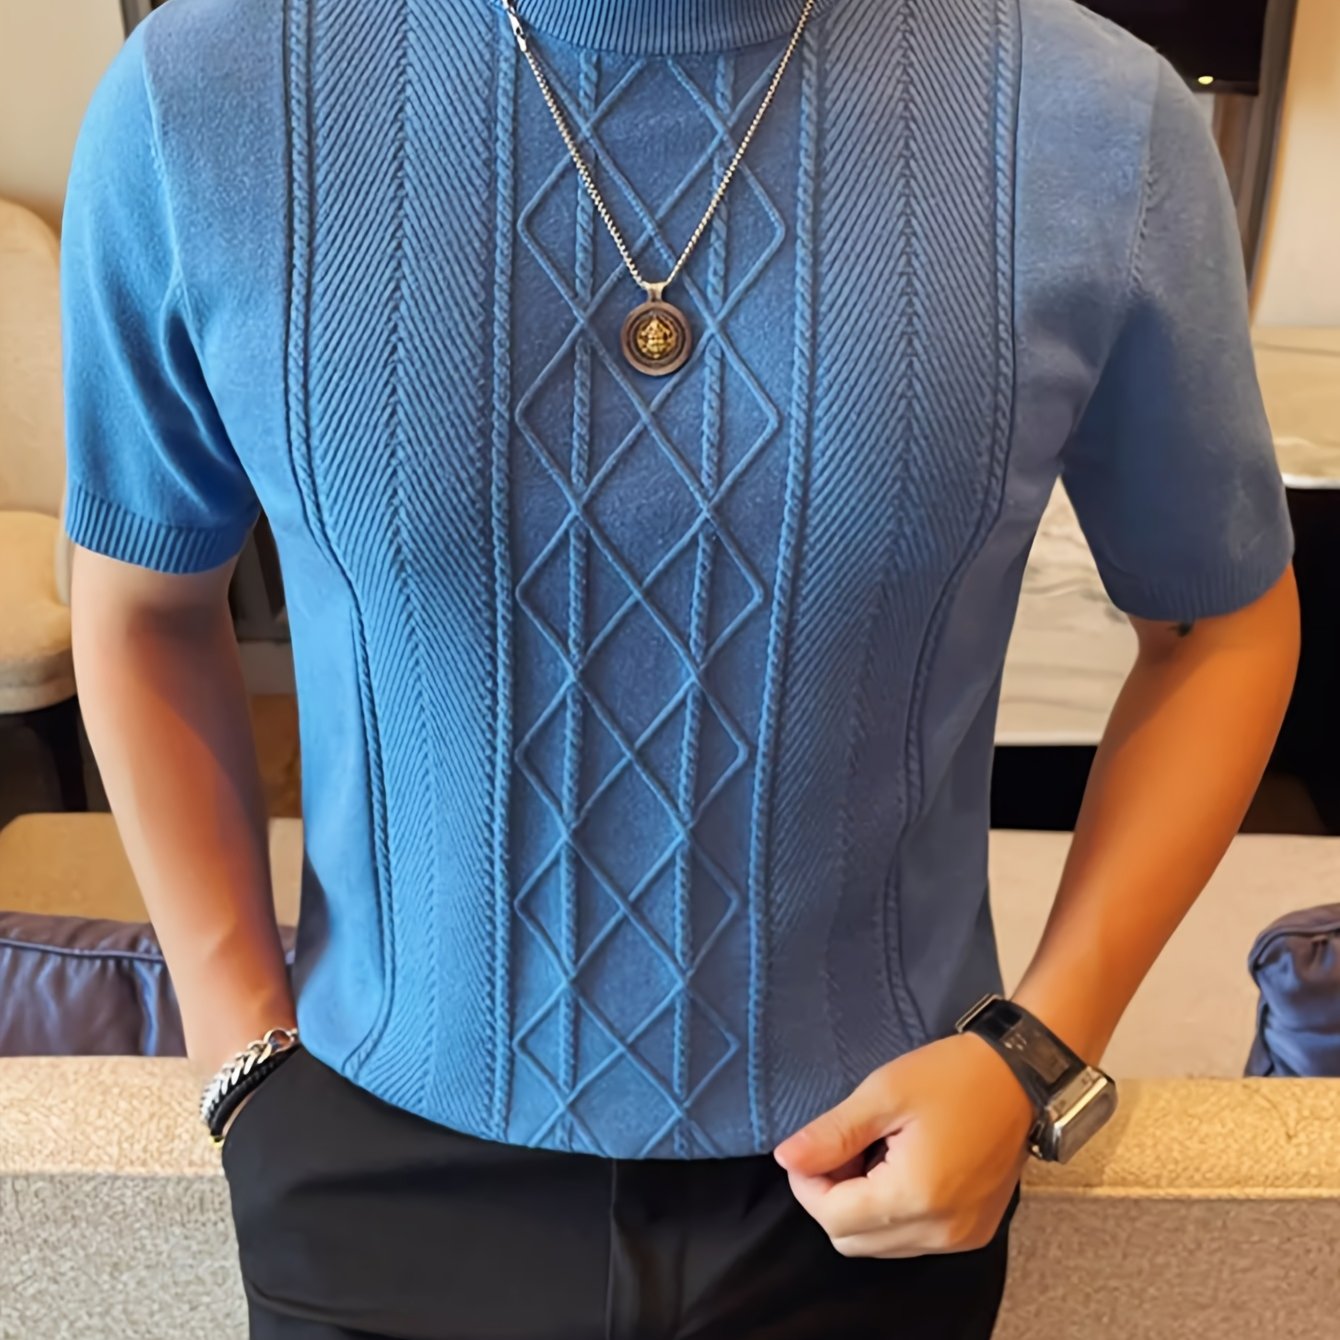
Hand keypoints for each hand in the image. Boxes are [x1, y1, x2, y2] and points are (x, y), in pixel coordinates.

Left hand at [772, 1034, 1034, 1257]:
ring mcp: (960, 1237)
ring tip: (871, 1152)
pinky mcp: (972, 1232)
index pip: (833, 1218)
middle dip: (831, 1197)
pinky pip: (911, 1240)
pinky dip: (891, 1213)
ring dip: (860, 1207)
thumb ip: (832, 1134)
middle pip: (852, 1240)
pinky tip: (897, 1168)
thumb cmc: (954, 1076)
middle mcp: (940, 1231)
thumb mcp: (883, 1093)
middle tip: (841, 1147)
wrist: (1021, 1076)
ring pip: (879, 1245)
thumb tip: (786, 1159)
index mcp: (916, 1196)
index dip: (808, 1184)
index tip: (809, 1148)